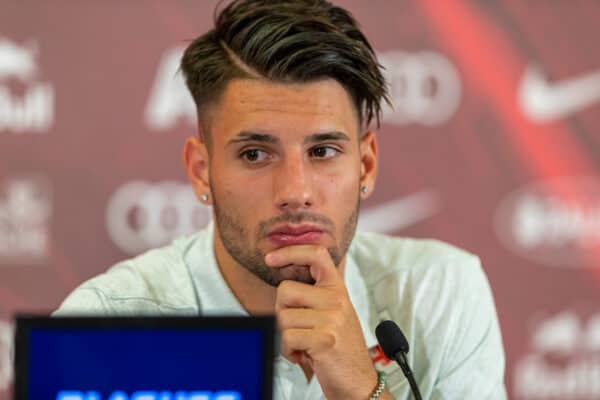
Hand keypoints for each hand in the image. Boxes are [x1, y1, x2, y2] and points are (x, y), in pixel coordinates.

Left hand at [266, 245, 378, 399]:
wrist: (358, 381)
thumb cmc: (338, 347)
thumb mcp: (331, 313)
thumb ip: (312, 295)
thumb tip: (281, 276)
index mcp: (337, 289)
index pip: (316, 254)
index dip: (291, 251)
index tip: (271, 258)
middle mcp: (337, 299)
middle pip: (285, 290)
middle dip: (281, 312)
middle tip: (297, 328)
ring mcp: (333, 319)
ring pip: (282, 316)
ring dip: (284, 336)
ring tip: (301, 343)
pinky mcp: (325, 339)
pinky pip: (286, 337)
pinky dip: (287, 350)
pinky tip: (302, 355)